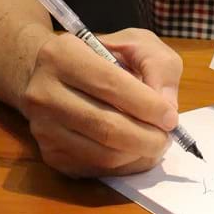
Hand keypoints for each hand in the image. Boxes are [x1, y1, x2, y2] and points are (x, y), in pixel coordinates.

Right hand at [20, 27, 183, 177]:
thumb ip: (155, 65)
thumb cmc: (98, 56)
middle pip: (105, 126)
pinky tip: (135, 151)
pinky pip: (96, 169)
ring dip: (138, 154)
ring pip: (102, 154)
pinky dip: (124, 166)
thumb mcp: (132, 43)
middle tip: (167, 138)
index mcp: (61, 55)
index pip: (110, 84)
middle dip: (146, 137)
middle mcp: (44, 93)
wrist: (50, 75)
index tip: (171, 117)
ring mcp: (43, 128)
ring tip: (154, 143)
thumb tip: (167, 107)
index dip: (146, 104)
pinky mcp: (50, 156)